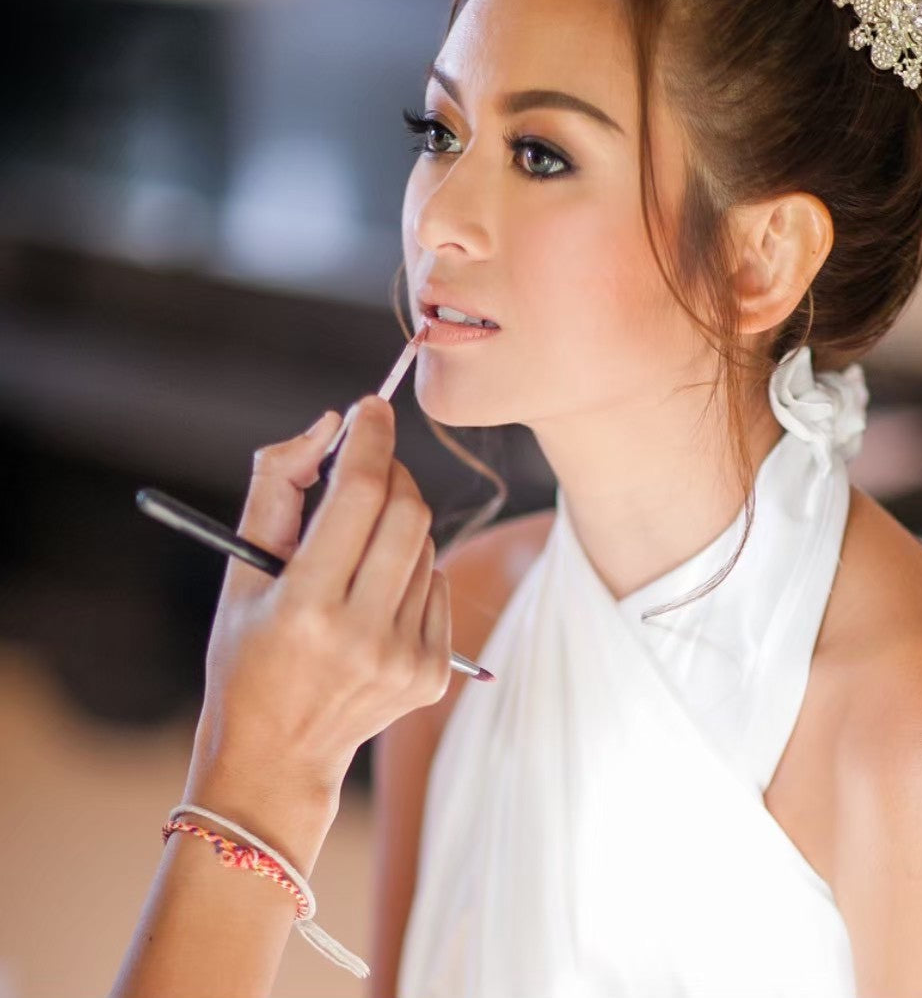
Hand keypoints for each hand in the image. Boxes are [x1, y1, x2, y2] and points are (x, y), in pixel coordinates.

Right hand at [188, 396, 450, 804]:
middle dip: (391, 472)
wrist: (278, 757)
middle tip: (368, 467)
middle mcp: (361, 635)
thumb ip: (277, 486)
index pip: (359, 493)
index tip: (372, 408)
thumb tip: (329, 425)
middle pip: (407, 511)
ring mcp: (404, 658)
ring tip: (357, 548)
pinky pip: (438, 584)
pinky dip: (411, 568)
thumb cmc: (249, 654)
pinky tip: (375, 592)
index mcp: (305, 606)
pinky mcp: (432, 674)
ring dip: (398, 523)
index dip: (370, 438)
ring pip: (426, 546)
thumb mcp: (240, 572)